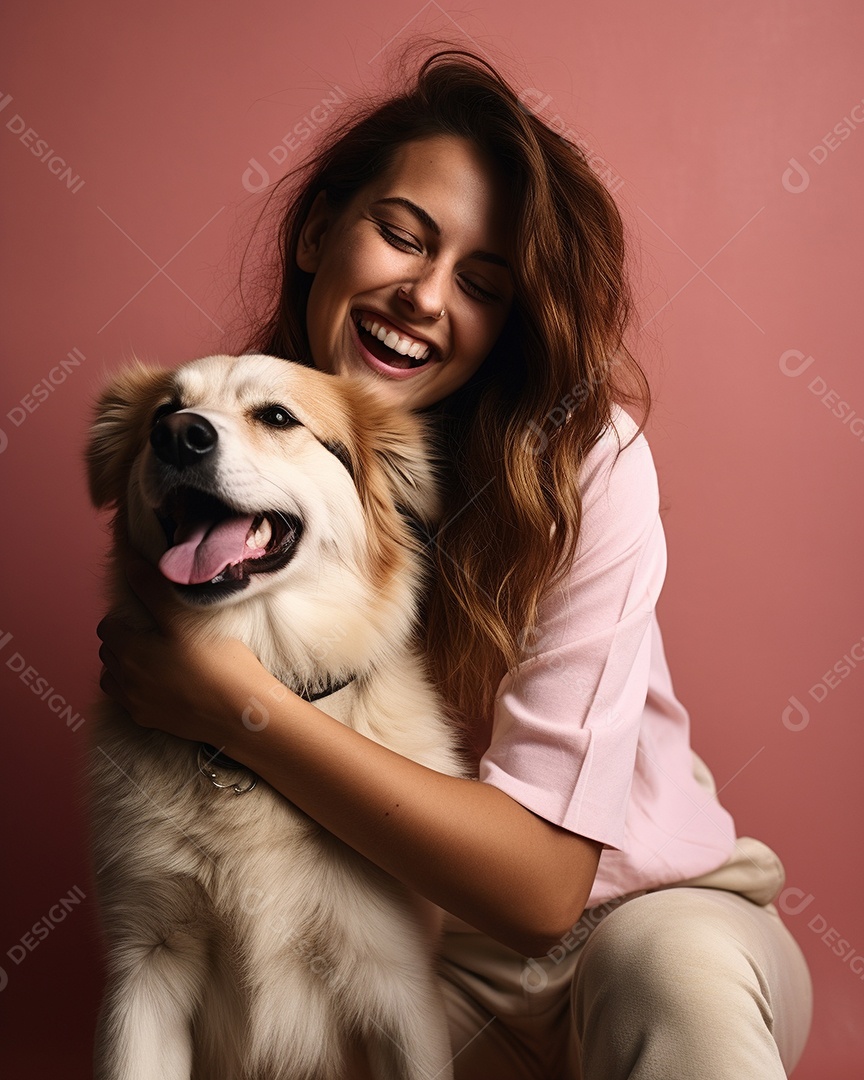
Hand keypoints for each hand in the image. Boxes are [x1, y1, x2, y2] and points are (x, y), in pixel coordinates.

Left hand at [96, 555, 269, 749]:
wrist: (240, 711)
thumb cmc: (216, 661)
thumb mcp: (184, 617)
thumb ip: (153, 590)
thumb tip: (129, 564)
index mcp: (129, 652)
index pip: (107, 627)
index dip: (124, 617)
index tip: (148, 615)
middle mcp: (125, 681)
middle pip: (109, 653)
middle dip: (123, 640)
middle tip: (154, 632)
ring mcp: (137, 705)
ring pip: (114, 680)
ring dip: (126, 667)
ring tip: (155, 658)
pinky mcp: (152, 722)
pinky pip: (131, 702)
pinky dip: (138, 690)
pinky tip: (164, 683)